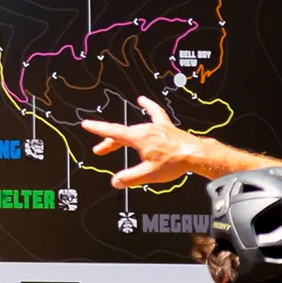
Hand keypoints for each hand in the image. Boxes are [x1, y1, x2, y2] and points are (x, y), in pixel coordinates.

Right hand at [80, 97, 233, 188]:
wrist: (195, 154)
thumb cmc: (174, 163)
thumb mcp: (148, 174)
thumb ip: (130, 177)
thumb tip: (115, 182)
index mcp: (139, 138)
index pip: (114, 132)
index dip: (98, 128)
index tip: (86, 124)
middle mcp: (146, 129)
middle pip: (122, 133)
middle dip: (109, 142)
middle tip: (100, 151)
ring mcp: (156, 126)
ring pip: (134, 128)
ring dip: (123, 134)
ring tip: (114, 137)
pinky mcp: (166, 127)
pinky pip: (155, 114)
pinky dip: (148, 107)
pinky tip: (143, 100)